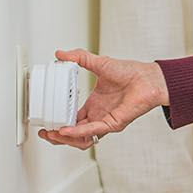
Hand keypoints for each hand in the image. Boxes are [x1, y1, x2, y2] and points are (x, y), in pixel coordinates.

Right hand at [38, 48, 169, 149]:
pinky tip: (66, 130)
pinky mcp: (112, 123)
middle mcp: (98, 115)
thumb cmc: (131, 73)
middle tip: (44, 132)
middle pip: (73, 133)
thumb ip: (79, 58)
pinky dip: (78, 131)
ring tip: (52, 134)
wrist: (148, 77)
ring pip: (81, 138)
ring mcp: (104, 121)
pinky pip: (92, 130)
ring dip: (65, 138)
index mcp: (94, 104)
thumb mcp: (99, 63)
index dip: (58, 121)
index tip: (46, 119)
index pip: (72, 119)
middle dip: (57, 136)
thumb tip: (61, 53)